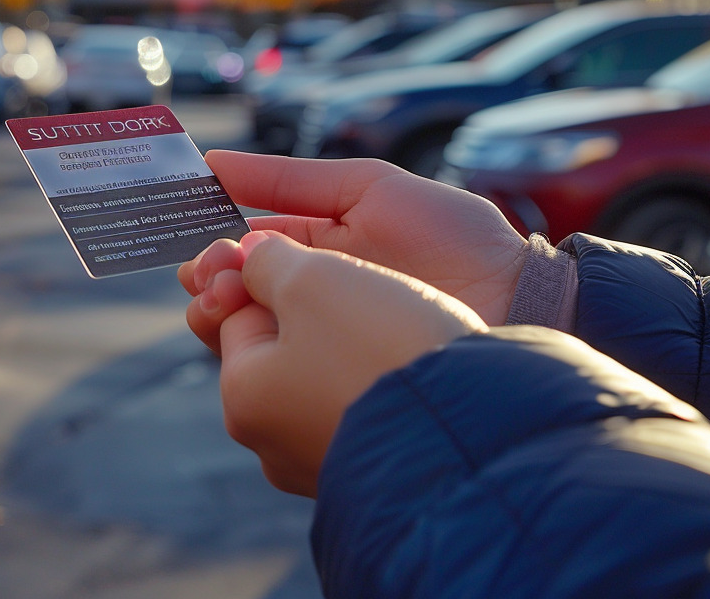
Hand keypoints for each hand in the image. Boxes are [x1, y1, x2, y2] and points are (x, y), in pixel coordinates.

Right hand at [179, 152, 525, 350]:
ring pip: (248, 329)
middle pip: (238, 290)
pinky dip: (252, 349)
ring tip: (220, 299)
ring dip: (222, 310)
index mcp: (318, 246)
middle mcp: (314, 294)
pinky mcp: (333, 378)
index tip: (189, 235)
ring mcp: (322, 338)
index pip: (248, 245)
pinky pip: (277, 367)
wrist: (513, 301)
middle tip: (207, 275)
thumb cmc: (452, 238)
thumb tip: (215, 163)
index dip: (215, 241)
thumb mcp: (366, 189)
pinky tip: (247, 333)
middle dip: (212, 278)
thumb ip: (289, 179)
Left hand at [203, 231, 485, 497]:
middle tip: (337, 274)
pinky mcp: (377, 463)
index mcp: (242, 398)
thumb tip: (253, 254)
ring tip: (382, 310)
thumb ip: (267, 257)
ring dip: (343, 333)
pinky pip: (360, 397)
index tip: (279, 246)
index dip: (254, 270)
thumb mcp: (311, 278)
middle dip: (299, 303)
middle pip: (274, 344)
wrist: (478, 430)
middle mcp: (273, 440)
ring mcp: (324, 458)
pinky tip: (403, 346)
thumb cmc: (382, 349)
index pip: (231, 312)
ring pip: (320, 369)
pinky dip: (374, 367)